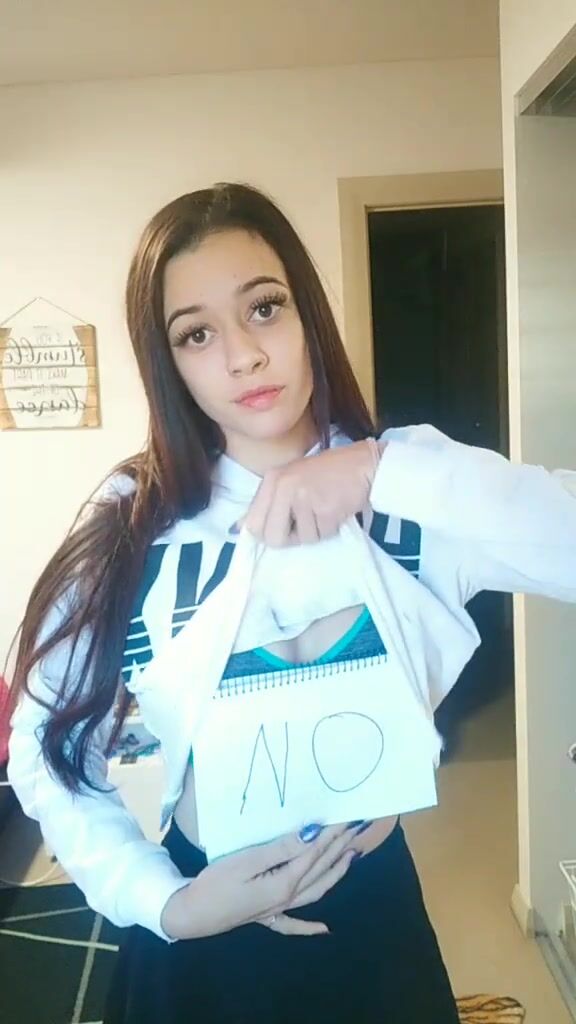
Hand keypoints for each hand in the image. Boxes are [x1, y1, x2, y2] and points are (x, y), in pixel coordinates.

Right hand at [160, 822, 363, 939]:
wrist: (192, 914)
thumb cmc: (216, 883)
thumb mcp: (247, 860)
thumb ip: (281, 849)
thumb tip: (311, 834)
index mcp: (285, 883)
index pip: (315, 853)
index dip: (332, 834)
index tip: (348, 816)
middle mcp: (288, 898)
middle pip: (320, 870)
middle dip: (339, 847)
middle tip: (357, 827)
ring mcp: (278, 910)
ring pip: (316, 891)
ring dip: (335, 873)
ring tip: (352, 855)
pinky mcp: (266, 917)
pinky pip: (294, 924)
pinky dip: (311, 927)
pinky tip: (325, 930)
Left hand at [241, 439, 385, 546]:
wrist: (363, 464)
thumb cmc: (327, 473)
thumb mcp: (291, 480)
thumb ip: (267, 504)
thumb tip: (236, 529)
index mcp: (272, 479)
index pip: (253, 522)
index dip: (266, 533)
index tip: (282, 529)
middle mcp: (284, 487)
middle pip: (273, 537)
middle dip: (289, 538)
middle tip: (305, 524)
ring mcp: (305, 499)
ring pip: (302, 539)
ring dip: (316, 531)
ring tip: (324, 508)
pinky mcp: (326, 510)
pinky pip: (322, 535)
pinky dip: (331, 528)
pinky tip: (336, 509)